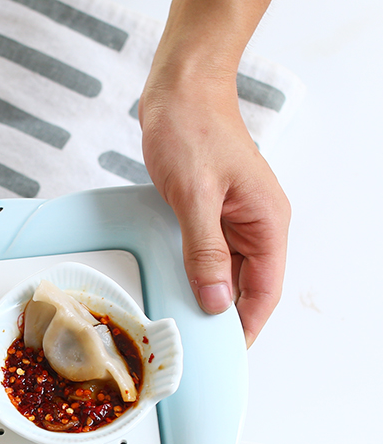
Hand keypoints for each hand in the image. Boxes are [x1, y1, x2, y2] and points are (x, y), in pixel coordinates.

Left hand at [139, 74, 289, 346]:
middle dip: (225, 317)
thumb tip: (215, 300)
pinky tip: (176, 288)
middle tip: (197, 346)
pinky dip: (194, 273)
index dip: (247, 325)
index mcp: (266, 221)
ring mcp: (232, 218)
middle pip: (247, 286)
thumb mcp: (195, 195)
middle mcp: (255, 223)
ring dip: (207, 296)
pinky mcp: (210, 212)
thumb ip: (205, 250)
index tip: (228, 354)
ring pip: (226, 273)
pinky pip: (207, 254)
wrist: (180, 88)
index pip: (265, 290)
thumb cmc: (192, 128)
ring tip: (184, 325)